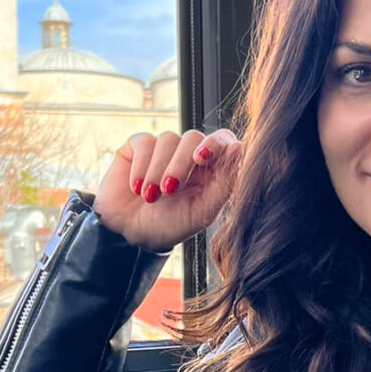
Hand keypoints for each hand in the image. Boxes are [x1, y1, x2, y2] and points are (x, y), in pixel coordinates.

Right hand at [93, 129, 242, 252]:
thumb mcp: (203, 211)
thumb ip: (225, 182)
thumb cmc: (172, 224)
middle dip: (181, 163)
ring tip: (150, 197)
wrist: (132, 234)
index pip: (222, 139)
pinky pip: (145, 142)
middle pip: (193, 137)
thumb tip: (238, 147)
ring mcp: (165, 147)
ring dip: (158, 170)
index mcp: (212, 166)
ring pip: (168, 139)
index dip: (214, 143)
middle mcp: (189, 152)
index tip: (200, 158)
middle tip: (169, 189)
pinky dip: (141, 167)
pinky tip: (136, 188)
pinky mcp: (139, 146)